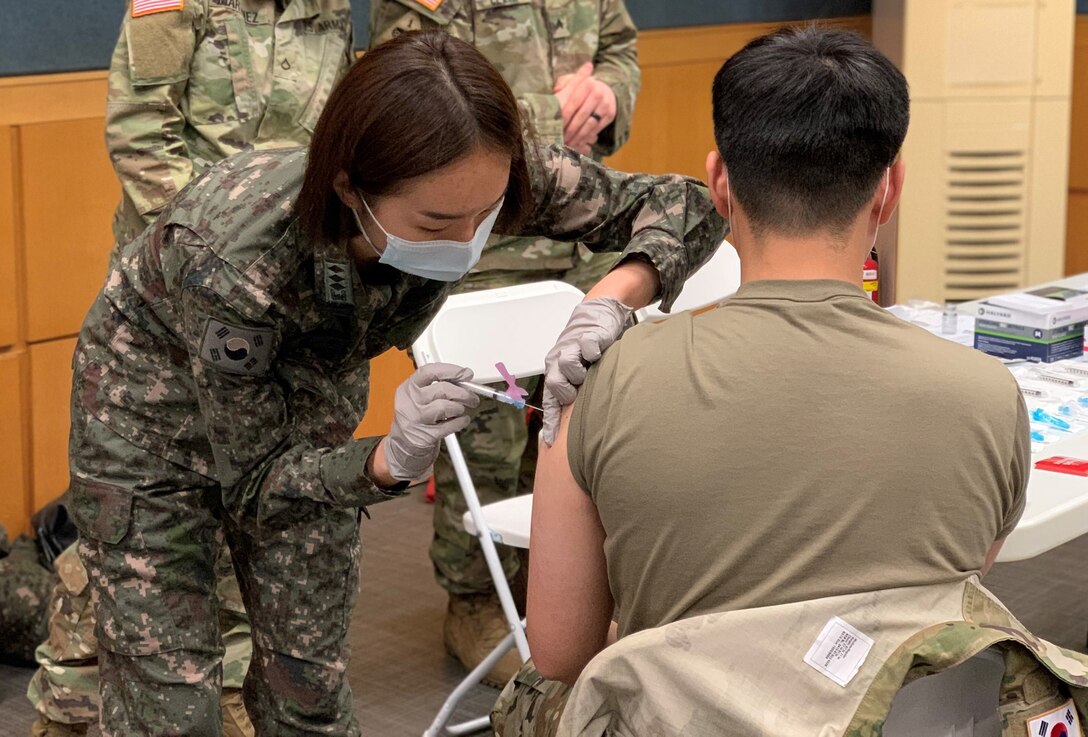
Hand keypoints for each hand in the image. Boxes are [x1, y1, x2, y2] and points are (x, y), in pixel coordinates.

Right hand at [383, 363, 479, 480]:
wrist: (402, 447)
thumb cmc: (416, 418)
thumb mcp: (419, 398)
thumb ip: (438, 386)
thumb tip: (464, 378)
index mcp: (407, 388)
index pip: (429, 371)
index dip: (451, 371)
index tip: (466, 374)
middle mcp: (409, 402)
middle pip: (442, 389)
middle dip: (463, 393)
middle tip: (471, 397)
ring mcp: (415, 420)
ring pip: (445, 407)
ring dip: (459, 408)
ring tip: (459, 411)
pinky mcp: (424, 436)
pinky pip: (449, 426)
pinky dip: (460, 422)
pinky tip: (461, 421)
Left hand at [541, 297, 632, 445]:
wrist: (597, 314)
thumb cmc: (587, 347)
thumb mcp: (580, 372)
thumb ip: (578, 393)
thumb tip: (580, 424)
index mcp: (554, 373)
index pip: (549, 401)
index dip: (551, 421)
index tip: (551, 440)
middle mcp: (558, 361)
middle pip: (554, 384)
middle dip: (567, 392)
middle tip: (579, 391)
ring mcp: (572, 348)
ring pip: (567, 365)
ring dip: (580, 372)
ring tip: (590, 371)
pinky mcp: (587, 336)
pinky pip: (587, 347)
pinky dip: (593, 353)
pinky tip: (599, 356)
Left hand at [554, 63, 616, 155]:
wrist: (604, 90)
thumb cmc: (581, 88)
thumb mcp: (571, 80)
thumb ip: (562, 84)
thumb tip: (556, 91)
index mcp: (587, 83)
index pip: (573, 102)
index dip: (564, 116)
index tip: (556, 126)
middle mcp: (598, 93)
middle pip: (581, 116)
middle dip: (570, 129)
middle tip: (561, 139)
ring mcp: (605, 105)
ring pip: (589, 125)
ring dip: (577, 137)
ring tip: (567, 143)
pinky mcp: (610, 115)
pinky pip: (596, 129)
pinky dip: (586, 138)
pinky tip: (577, 142)